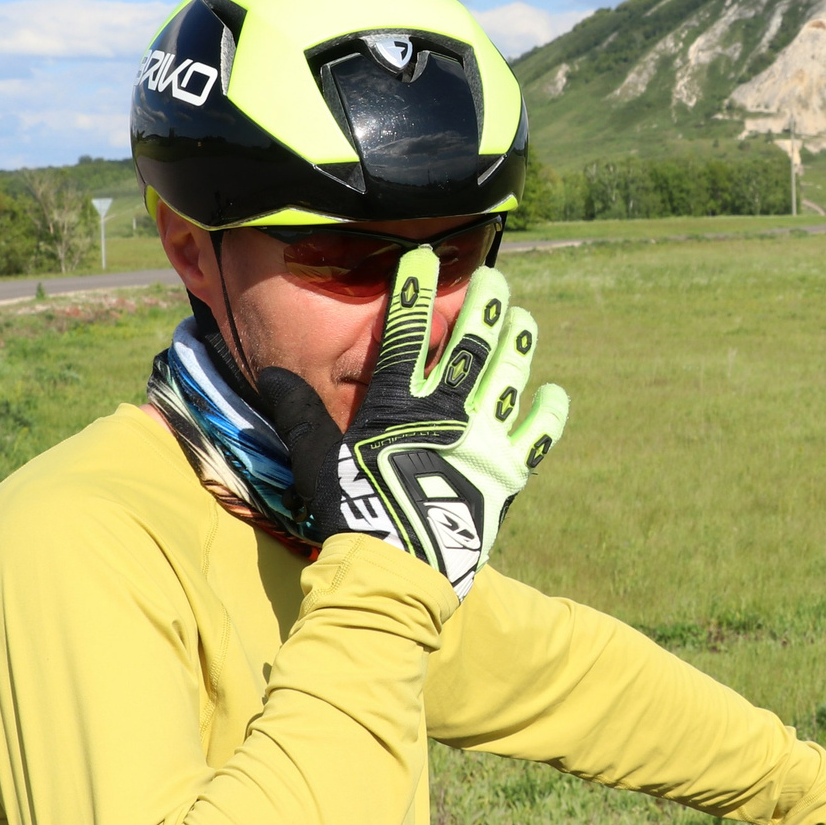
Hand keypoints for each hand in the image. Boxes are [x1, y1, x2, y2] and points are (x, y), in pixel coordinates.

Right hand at [257, 257, 567, 594]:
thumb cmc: (351, 512)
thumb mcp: (316, 457)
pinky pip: (537, 436)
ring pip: (509, 378)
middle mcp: (448, 412)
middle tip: (496, 278)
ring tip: (525, 319)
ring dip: (519, 345)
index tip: (423, 258)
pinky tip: (553, 392)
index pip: (406, 333)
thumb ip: (299, 412)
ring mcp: (483, 439)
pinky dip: (547, 413)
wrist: (397, 567)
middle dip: (485, 306)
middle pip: (472, 344)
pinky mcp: (507, 474)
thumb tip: (272, 372)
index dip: (414, 291)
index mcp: (399, 404)